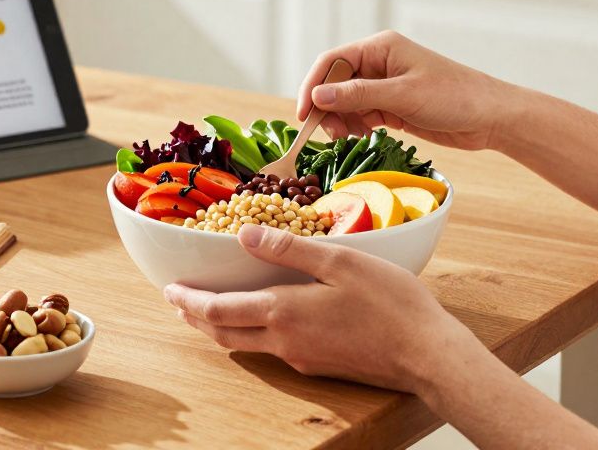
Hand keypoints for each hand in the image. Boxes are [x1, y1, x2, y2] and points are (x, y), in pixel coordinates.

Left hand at [165, 225, 484, 394]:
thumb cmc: (392, 304)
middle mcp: (285, 341)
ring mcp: (302, 357)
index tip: (169, 290)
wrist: (428, 355)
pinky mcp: (320, 365)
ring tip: (208, 311)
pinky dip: (251, 333)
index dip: (188, 301)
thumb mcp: (340, 261)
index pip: (217, 311)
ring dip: (220, 328)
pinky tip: (260, 320)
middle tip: (177, 303)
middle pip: (223, 334)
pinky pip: (272, 349)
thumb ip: (290, 248)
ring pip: (245, 345)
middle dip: (195, 317)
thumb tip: (245, 234)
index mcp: (283, 312)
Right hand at [297, 30, 521, 150]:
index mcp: (380, 47)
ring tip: (347, 138)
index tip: (303, 116)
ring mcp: (385, 84)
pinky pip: (361, 113)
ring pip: (346, 101)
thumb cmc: (453, 98)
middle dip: (327, 108)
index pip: (332, 62)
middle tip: (330, 134)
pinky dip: (355, 125)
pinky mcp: (392, 105)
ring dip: (341, 119)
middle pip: (335, 82)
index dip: (312, 87)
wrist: (490, 118)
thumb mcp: (402, 96)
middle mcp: (379, 62)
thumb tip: (317, 97)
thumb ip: (358, 96)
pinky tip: (361, 136)